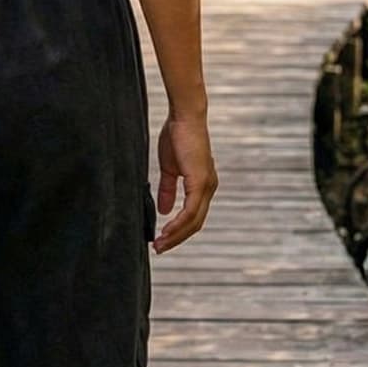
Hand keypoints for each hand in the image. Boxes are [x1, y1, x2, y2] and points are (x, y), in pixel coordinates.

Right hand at [152, 112, 215, 253]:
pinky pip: (191, 210)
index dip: (178, 231)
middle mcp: (208, 188)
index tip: (161, 239)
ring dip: (176, 235)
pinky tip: (166, 230)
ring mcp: (206, 186)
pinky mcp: (200, 182)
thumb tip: (164, 210)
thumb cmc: (177, 137)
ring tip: (159, 244)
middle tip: (159, 248)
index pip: (193, 216)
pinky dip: (178, 223)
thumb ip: (167, 189)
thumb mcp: (169, 168)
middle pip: (196, 224)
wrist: (184, 117)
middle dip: (176, 239)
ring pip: (194, 221)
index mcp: (202, 185)